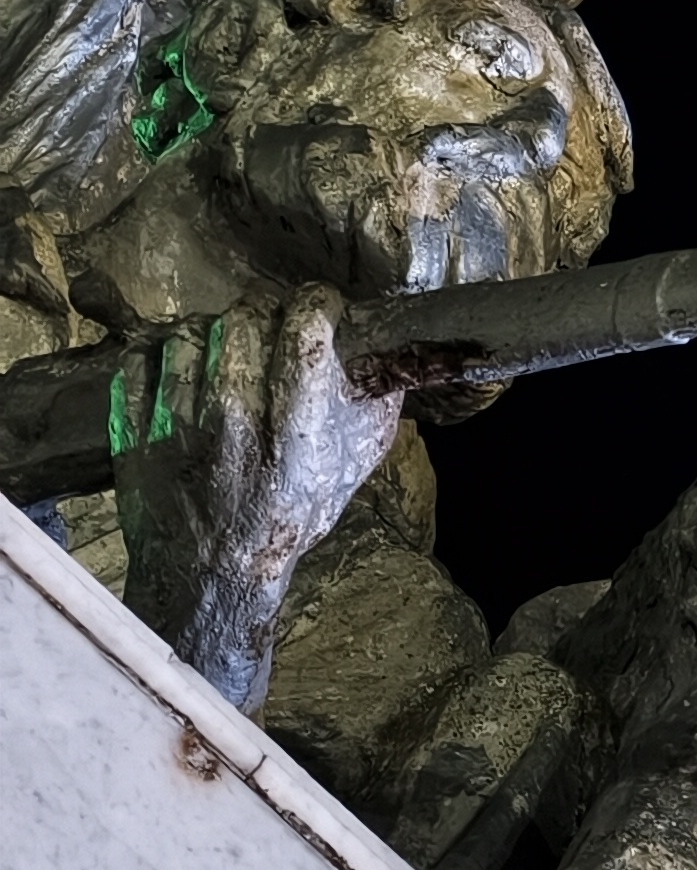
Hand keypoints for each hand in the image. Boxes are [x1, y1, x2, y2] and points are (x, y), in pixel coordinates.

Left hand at [111, 286, 401, 708]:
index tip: (320, 312)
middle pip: (249, 313)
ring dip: (215, 333)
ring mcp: (177, 411)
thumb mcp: (354, 468)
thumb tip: (389, 356)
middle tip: (274, 332)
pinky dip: (163, 351)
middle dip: (268, 315)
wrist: (214, 566)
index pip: (305, 319)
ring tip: (228, 354)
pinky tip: (186, 367)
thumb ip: (375, 407)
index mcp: (295, 420)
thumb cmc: (290, 516)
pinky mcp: (136, 417)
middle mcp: (235, 408)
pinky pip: (143, 351)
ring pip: (194, 327)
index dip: (318, 304)